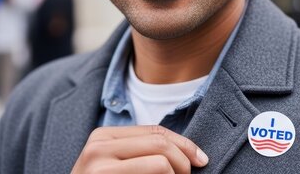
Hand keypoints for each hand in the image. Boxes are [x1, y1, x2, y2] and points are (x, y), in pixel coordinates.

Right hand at [72, 125, 208, 173]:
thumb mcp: (115, 163)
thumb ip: (141, 151)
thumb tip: (190, 154)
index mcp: (103, 136)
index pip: (156, 132)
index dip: (184, 144)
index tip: (201, 159)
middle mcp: (98, 148)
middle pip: (160, 145)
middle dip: (184, 161)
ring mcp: (99, 168)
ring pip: (160, 164)